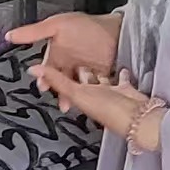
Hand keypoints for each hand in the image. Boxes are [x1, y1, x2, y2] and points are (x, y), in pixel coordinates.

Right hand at [7, 11, 119, 90]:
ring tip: (71, 104)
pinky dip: (89, 95)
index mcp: (59, 51)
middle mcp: (71, 62)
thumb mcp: (57, 26)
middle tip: (59, 100)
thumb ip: (33, 32)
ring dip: (72, 96)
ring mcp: (85, 70)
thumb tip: (10, 35)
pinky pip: (90, 89)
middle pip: (60, 81)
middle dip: (58, 92)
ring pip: (75, 87)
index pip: (47, 68)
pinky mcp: (99, 76)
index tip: (42, 85)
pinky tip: (88, 99)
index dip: (44, 78)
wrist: (118, 33)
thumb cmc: (89, 26)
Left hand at [32, 64, 161, 152]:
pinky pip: (119, 78)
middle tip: (78, 52)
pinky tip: (119, 65)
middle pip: (84, 79)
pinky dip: (119, 72)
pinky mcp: (124, 89)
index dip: (61, 71)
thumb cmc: (108, 110)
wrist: (137, 117)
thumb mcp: (76, 92)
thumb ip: (56, 80)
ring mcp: (110, 93)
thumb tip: (32, 70)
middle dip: (81, 68)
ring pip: (100, 78)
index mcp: (80, 98)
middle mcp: (93, 96)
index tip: (57, 56)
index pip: (67, 82)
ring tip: (95, 54)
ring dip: (97, 69)